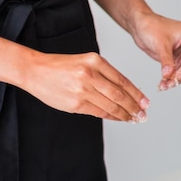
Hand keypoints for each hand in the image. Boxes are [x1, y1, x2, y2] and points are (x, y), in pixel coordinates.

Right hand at [24, 51, 148, 121]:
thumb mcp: (86, 62)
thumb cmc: (61, 66)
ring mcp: (82, 90)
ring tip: (134, 119)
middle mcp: (90, 74)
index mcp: (95, 61)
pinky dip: (112, 117)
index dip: (136, 94)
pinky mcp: (76, 104)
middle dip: (134, 107)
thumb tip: (128, 93)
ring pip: (111, 106)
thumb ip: (105, 75)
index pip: (122, 81)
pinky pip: (99, 112)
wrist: (34, 70)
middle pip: (119, 95)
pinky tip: (119, 118)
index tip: (145, 103)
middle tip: (143, 115)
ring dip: (125, 115)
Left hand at [129, 12, 180, 90]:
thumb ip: (166, 60)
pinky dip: (172, 78)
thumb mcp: (160, 44)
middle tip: (171, 83)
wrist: (141, 25)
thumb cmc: (151, 25)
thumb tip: (169, 74)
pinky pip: (180, 71)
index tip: (177, 77)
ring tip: (166, 85)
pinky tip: (165, 83)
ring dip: (177, 79)